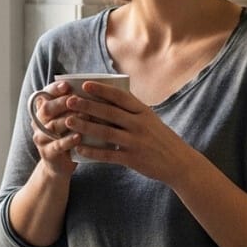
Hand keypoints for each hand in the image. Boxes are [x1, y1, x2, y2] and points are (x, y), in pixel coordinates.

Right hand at [30, 81, 78, 175]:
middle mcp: (39, 122)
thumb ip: (76, 105)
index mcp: (44, 110)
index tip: (67, 85)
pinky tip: (79, 136)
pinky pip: (57, 145)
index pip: (45, 95)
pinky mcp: (47, 153)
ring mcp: (41, 138)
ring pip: (52, 126)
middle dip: (62, 102)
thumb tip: (96, 88)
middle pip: (46, 109)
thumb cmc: (70, 136)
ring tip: (85, 116)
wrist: (61, 164)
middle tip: (76, 99)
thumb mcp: (71, 119)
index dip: (55, 89)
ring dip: (68, 120)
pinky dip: (68, 140)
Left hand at [63, 81, 195, 184]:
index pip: (120, 97)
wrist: (178, 162)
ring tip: (68, 121)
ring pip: (105, 132)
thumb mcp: (150, 120)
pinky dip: (92, 151)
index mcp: (143, 112)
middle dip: (87, 105)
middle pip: (109, 112)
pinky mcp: (133, 159)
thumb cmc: (161, 138)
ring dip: (85, 126)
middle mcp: (139, 124)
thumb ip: (131, 111)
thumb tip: (108, 99)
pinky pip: (108, 155)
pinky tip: (79, 148)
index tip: (85, 84)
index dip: (102, 90)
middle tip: (69, 100)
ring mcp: (136, 142)